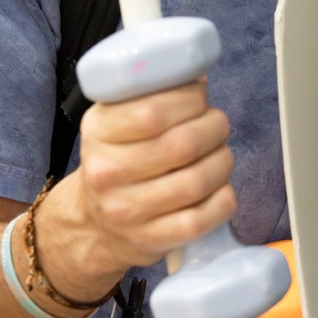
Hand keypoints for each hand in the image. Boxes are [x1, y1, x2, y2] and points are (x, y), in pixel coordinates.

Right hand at [38, 80, 237, 295]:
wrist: (94, 224)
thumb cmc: (119, 161)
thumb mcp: (116, 120)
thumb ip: (151, 94)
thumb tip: (196, 76)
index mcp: (97, 132)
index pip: (152, 111)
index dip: (190, 100)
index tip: (200, 97)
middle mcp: (106, 172)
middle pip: (182, 145)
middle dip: (214, 128)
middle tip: (217, 125)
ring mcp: (126, 211)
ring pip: (196, 181)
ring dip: (222, 162)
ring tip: (219, 155)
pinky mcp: (149, 240)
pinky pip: (201, 219)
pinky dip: (222, 200)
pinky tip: (219, 189)